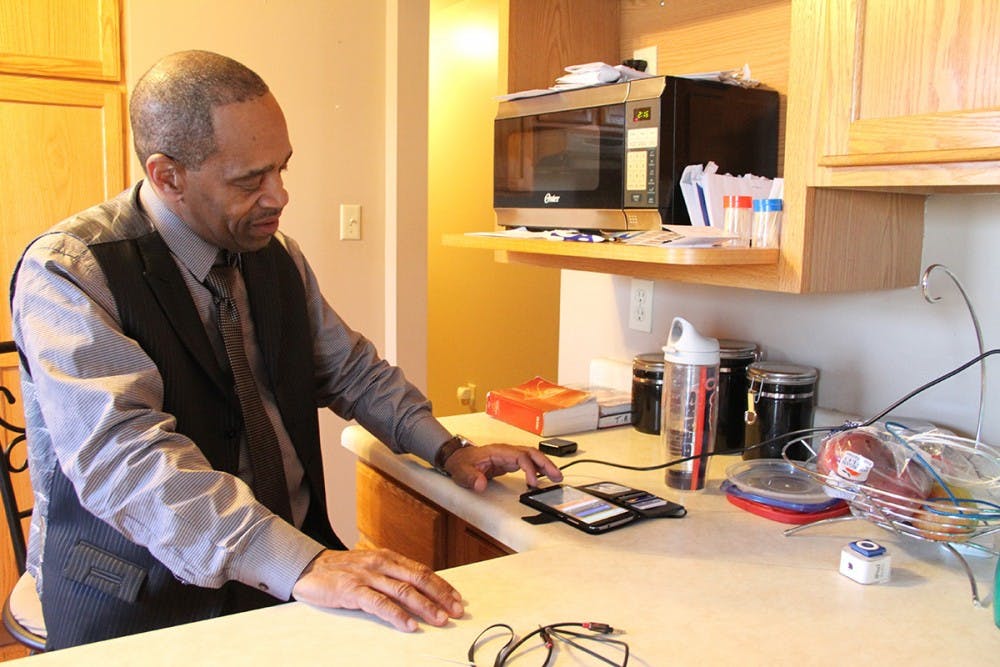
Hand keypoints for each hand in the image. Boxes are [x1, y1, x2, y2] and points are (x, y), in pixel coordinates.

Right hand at [291, 548, 463, 631]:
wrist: (309, 567)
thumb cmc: (343, 570)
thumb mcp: (372, 567)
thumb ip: (392, 576)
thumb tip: (419, 591)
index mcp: (388, 557)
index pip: (422, 570)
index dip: (441, 585)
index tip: (456, 598)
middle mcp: (381, 563)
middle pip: (418, 579)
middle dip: (440, 595)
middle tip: (456, 610)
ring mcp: (367, 576)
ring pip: (403, 591)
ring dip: (424, 606)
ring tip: (439, 619)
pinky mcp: (353, 590)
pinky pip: (379, 603)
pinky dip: (397, 615)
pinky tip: (409, 624)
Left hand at [444, 442, 563, 491]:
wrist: (456, 458)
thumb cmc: (461, 463)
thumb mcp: (461, 472)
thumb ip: (471, 478)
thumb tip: (481, 484)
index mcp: (497, 451)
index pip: (520, 456)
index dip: (529, 469)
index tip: (534, 483)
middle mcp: (506, 451)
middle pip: (531, 453)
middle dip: (546, 463)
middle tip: (557, 476)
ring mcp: (508, 455)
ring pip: (532, 456)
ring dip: (545, 465)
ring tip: (557, 477)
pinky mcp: (509, 462)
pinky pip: (528, 462)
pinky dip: (538, 468)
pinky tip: (544, 476)